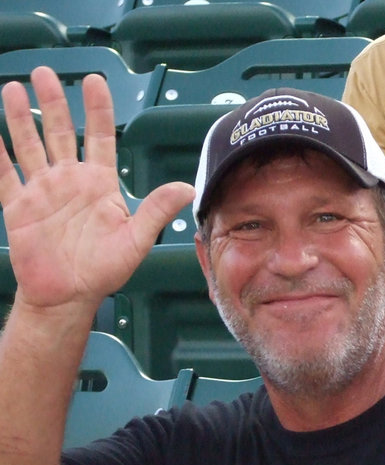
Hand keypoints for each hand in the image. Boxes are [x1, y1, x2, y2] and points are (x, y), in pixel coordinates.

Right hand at [0, 68, 193, 313]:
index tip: (94, 81)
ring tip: (12, 87)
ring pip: (29, 144)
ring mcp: (42, 190)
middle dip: (54, 101)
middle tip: (45, 71)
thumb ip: (157, 210)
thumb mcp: (136, 240)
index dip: (97, 109)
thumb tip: (189, 188)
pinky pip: (3, 174)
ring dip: (20, 117)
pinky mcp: (18, 205)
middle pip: (60, 131)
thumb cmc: (105, 271)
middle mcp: (69, 180)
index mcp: (99, 183)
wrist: (69, 296)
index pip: (100, 137)